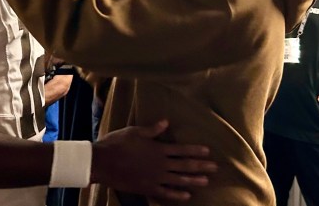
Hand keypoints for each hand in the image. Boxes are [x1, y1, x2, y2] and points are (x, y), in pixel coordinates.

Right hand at [92, 120, 216, 202]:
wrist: (103, 162)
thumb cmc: (117, 143)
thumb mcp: (135, 131)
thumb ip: (152, 129)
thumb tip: (166, 122)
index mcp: (158, 149)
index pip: (181, 149)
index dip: (195, 150)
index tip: (208, 151)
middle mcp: (160, 164)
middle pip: (184, 165)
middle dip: (201, 166)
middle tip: (215, 168)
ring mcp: (155, 178)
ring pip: (179, 180)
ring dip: (194, 180)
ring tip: (206, 181)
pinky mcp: (147, 188)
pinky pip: (166, 193)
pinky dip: (177, 194)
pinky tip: (187, 196)